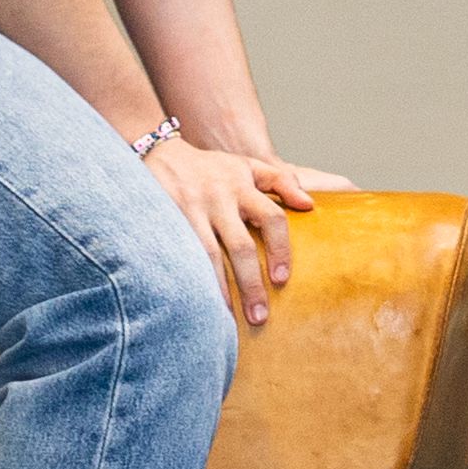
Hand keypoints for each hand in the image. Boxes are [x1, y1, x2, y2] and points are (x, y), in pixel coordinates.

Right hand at [143, 132, 318, 322]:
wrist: (158, 152)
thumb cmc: (211, 168)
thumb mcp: (247, 165)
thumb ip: (281, 181)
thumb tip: (309, 205)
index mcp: (243, 186)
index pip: (272, 219)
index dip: (280, 250)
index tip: (281, 279)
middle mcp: (218, 198)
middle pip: (241, 246)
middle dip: (251, 283)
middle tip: (260, 315)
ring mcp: (190, 210)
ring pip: (209, 256)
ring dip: (220, 289)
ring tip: (229, 316)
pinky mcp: (166, 219)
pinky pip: (181, 255)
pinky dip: (191, 278)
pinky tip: (197, 300)